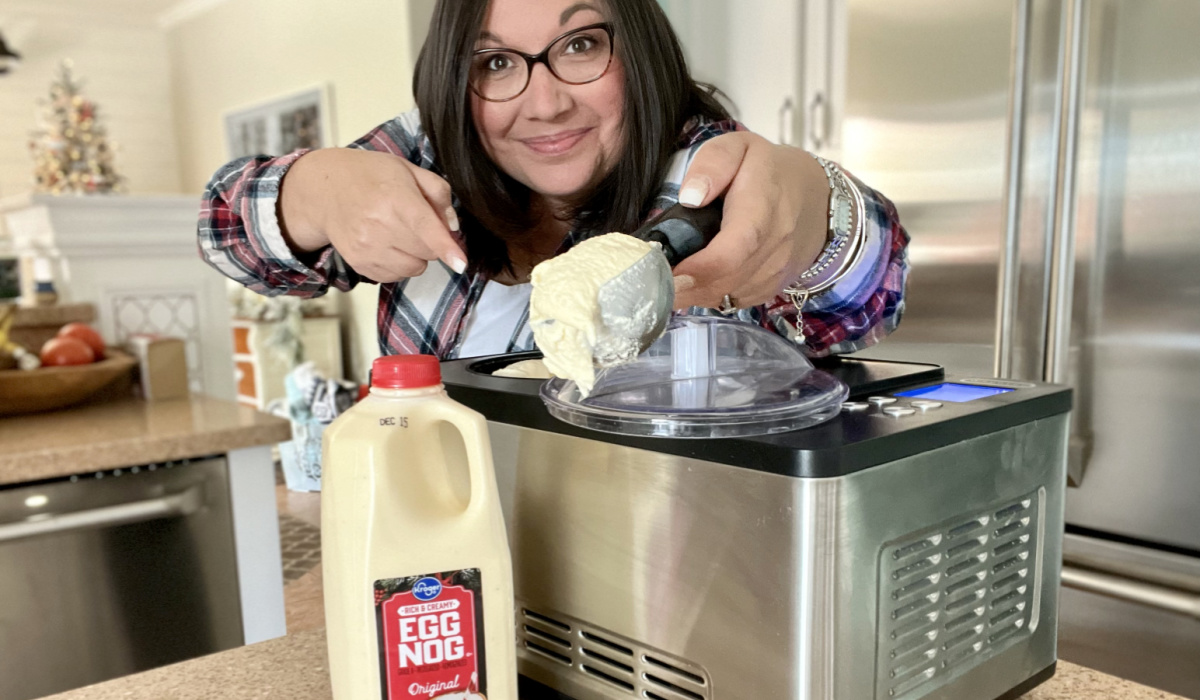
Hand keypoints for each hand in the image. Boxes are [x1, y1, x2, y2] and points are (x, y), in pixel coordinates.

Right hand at [279, 148, 466, 281]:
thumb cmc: (372, 176)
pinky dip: (399, 265)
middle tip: (415, 223)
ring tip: (399, 233)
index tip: (460, 263)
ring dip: (416, 256)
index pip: (426, 229)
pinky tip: (388, 245)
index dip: (446, 248)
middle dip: (431, 242)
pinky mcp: (359, 263)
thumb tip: (452, 226)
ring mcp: (367, 248)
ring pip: (414, 268)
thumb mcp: (408, 170)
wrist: (326, 189)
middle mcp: (379, 225)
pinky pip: (395, 276)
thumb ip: (438, 193)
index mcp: (396, 198)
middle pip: (427, 252)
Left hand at [670, 132, 828, 309]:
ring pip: (729, 295)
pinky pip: (735, 301)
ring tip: (664, 281)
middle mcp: (775, 245)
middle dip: (684, 287)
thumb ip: (712, 164)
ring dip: (693, 294)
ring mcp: (776, 271)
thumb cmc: (767, 170)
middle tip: (649, 281)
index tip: (667, 272)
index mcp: (763, 207)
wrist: (814, 198)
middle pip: (727, 280)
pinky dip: (709, 296)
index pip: (735, 249)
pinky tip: (691, 282)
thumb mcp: (739, 148)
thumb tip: (690, 196)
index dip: (700, 269)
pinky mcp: (771, 287)